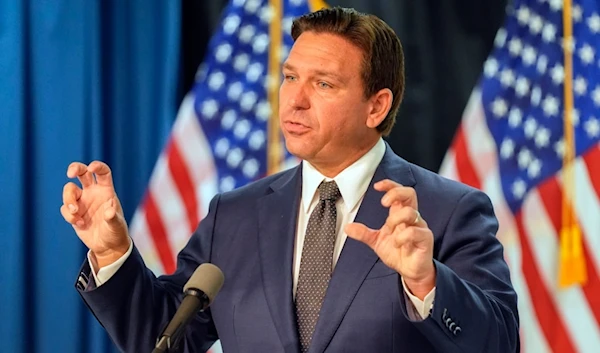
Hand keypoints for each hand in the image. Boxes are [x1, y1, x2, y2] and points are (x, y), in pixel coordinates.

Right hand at [60, 161, 129, 270]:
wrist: (107, 246)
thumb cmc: (116, 232)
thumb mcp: (117, 226)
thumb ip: (113, 218)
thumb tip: (109, 212)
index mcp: (106, 190)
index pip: (102, 172)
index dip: (97, 166)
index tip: (92, 168)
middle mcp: (93, 193)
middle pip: (82, 172)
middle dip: (75, 168)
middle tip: (70, 174)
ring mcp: (82, 201)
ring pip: (69, 190)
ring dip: (68, 199)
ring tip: (76, 213)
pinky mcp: (74, 212)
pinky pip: (65, 208)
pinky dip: (69, 215)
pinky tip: (80, 224)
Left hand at [345, 179, 434, 298]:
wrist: (410, 271)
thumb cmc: (398, 253)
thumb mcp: (376, 242)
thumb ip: (363, 233)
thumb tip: (347, 227)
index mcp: (400, 214)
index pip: (399, 192)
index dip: (390, 185)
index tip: (377, 186)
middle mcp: (411, 218)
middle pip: (410, 194)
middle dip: (396, 193)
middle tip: (383, 203)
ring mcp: (420, 227)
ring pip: (410, 213)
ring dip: (395, 219)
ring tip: (390, 231)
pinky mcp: (425, 239)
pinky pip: (415, 232)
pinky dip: (402, 237)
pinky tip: (397, 244)